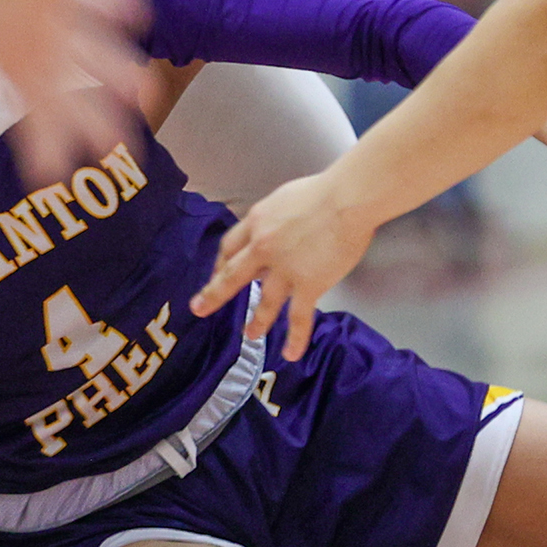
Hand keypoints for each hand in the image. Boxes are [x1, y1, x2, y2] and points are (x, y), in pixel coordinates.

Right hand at [0, 0, 148, 185]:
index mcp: (7, 62)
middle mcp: (36, 43)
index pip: (30, 115)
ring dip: (116, 68)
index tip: (51, 176)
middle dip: (95, 121)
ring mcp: (50, 11)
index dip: (42, 145)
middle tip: (114, 150)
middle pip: (73, 92)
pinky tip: (130, 12)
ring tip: (143, 90)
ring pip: (93, 47)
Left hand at [186, 170, 375, 363]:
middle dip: (214, 294)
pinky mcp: (308, 285)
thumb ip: (272, 220)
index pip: (230, 247)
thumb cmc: (322, 192)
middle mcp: (263, 248)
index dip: (222, 262)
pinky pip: (299, 317)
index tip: (219, 272)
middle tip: (200, 308)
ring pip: (264, 302)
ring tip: (250, 335)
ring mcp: (284, 270)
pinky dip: (295, 338)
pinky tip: (291, 354)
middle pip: (233, 275)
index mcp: (256, 223)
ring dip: (257, 321)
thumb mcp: (282, 199)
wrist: (346, 199)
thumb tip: (272, 233)